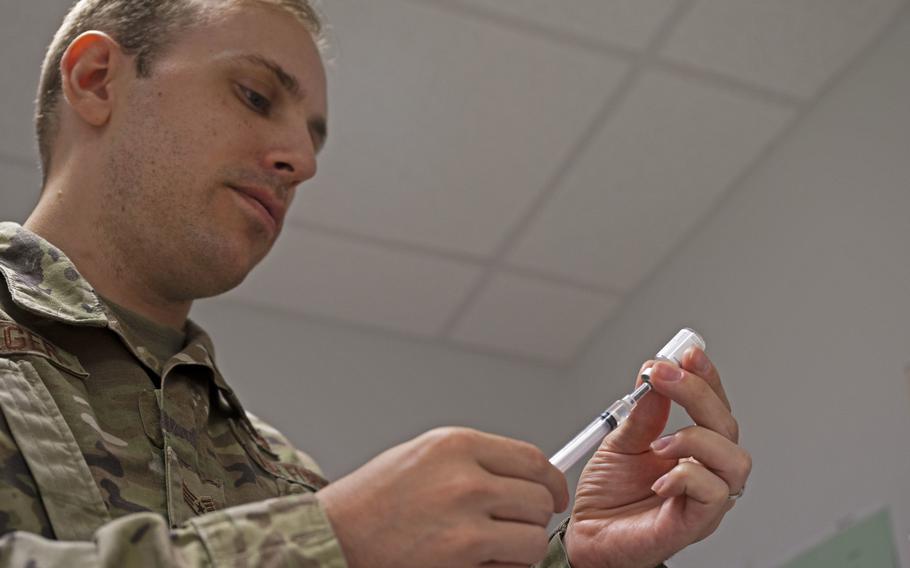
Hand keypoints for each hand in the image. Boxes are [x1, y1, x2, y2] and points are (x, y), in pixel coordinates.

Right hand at [316, 426, 568, 567]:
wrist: (335, 536)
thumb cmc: (372, 499)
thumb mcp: (423, 456)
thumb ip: (473, 459)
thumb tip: (522, 472)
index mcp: (456, 445)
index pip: (532, 459)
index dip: (551, 480)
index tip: (553, 492)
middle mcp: (465, 479)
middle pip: (539, 498)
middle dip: (534, 516)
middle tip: (515, 524)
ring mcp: (466, 523)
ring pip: (533, 537)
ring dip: (521, 547)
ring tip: (494, 548)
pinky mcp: (462, 559)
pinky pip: (513, 566)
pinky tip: (479, 562)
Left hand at [564, 348, 751, 567]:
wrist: (587, 537)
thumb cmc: (608, 495)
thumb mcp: (619, 442)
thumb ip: (641, 414)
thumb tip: (654, 375)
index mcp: (692, 448)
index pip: (713, 406)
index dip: (706, 377)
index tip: (687, 352)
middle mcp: (706, 471)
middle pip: (727, 425)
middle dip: (697, 393)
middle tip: (662, 377)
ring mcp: (704, 499)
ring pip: (735, 461)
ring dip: (696, 438)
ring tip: (659, 442)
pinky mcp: (694, 524)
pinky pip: (713, 495)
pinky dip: (687, 476)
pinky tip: (659, 476)